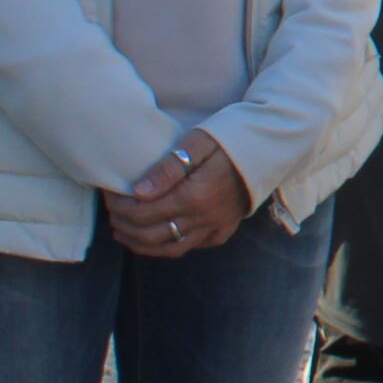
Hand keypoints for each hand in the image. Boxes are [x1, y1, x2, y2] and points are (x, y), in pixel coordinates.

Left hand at [104, 130, 255, 256]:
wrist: (273, 143)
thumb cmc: (233, 134)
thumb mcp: (198, 141)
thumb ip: (168, 168)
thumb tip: (138, 193)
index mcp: (196, 196)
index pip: (144, 213)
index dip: (120, 207)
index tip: (109, 193)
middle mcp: (206, 217)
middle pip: (152, 235)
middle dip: (125, 226)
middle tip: (111, 212)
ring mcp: (217, 226)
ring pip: (171, 248)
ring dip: (142, 243)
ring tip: (124, 231)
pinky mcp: (226, 228)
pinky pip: (194, 245)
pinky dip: (171, 246)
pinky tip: (159, 236)